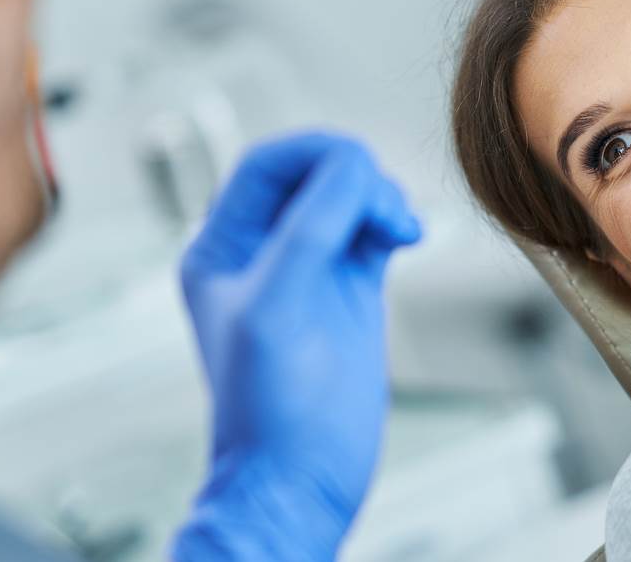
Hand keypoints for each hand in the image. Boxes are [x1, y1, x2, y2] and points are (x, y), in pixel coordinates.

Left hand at [172, 131, 419, 560]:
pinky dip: (394, 220)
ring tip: (398, 228)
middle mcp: (262, 251)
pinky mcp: (350, 290)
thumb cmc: (268, 409)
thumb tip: (352, 165)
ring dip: (380, 196)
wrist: (300, 477)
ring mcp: (309, 269)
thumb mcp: (277, 306)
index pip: (267, 165)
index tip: (360, 166)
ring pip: (348, 196)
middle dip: (355, 176)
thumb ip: (309, 229)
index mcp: (221, 247)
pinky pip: (372, 229)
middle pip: (313, 173)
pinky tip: (409, 236)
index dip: (315, 152)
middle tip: (385, 209)